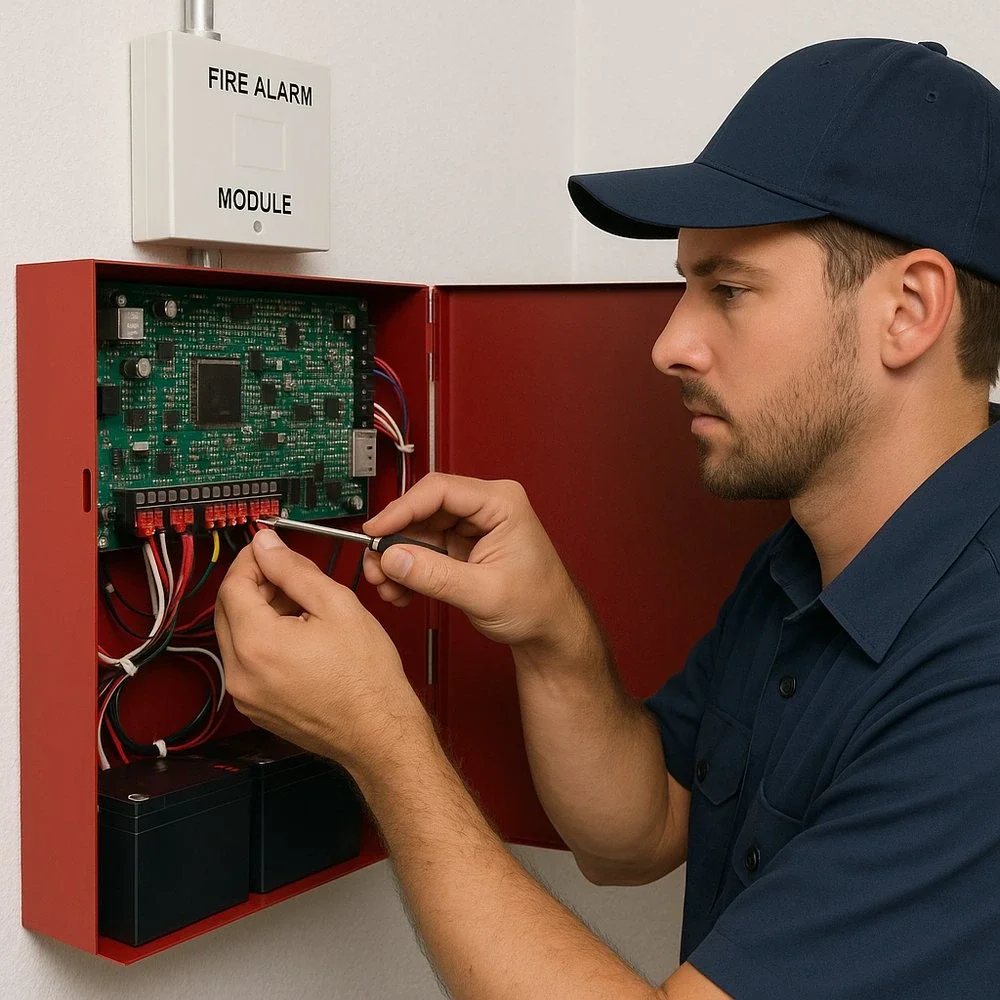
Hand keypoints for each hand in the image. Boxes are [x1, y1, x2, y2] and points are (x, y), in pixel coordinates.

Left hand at [214, 529, 427, 773]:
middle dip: (254, 583)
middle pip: (228, 609)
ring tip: (302, 606)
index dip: (251, 559)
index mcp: (256, 644)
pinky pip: (247, 662)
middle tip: (288, 573)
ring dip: (259, 611)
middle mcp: (240, 673)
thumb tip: (267, 545)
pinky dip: (263, 640)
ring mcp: (244, 695)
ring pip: (236, 635)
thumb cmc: (366, 677)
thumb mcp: (336, 605)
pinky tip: (298, 635)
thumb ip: (294, 569)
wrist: (378, 731)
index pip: (232, 585)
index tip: (270, 549)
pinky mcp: (255, 707)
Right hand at [362, 473, 585, 650]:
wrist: (551, 629)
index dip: (402, 508)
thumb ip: (434, 575)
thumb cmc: (538, 604)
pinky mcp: (461, 547)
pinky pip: (424, 550)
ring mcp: (471, 527)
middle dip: (395, 539)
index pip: (439, 490)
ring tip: (386, 585)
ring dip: (397, 558)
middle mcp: (485, 508)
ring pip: (419, 531)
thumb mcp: (483, 593)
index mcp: (501, 502)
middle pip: (424, 509)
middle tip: (375, 565)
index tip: (375, 530)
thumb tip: (393, 557)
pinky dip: (408, 569)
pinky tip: (400, 590)